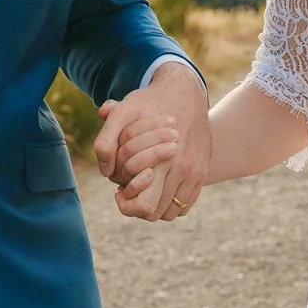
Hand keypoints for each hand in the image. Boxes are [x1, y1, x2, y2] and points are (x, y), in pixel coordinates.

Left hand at [94, 68, 210, 221]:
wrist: (186, 94)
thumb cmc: (150, 104)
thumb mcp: (124, 111)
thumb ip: (108, 136)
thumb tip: (104, 164)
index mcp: (160, 159)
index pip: (144, 204)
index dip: (127, 203)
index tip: (119, 190)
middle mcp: (180, 168)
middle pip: (155, 213)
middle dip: (138, 207)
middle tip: (130, 191)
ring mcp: (194, 173)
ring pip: (170, 213)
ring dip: (155, 206)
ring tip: (143, 190)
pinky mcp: (202, 173)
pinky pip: (185, 205)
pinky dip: (171, 204)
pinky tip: (159, 189)